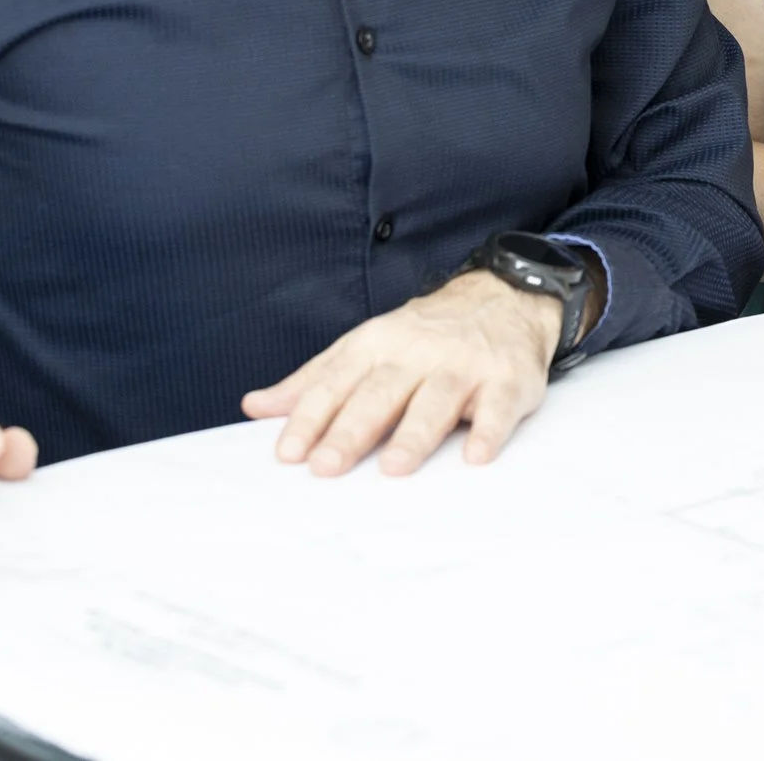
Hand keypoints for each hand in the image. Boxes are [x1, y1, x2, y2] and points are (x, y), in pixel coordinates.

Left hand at [241, 270, 562, 477]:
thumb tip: (256, 406)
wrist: (503, 297)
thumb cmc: (425, 334)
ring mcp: (464, 365)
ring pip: (435, 400)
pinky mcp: (507, 380)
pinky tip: (475, 456)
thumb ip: (314, 380)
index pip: (336, 383)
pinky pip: (498, 407)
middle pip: (381, 393)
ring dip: (414, 434)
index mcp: (377, 344)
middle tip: (326, 466)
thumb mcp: (366, 346)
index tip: (288, 453)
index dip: (310, 418)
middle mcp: (418, 352)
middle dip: (351, 430)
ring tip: (393, 467)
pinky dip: (488, 430)